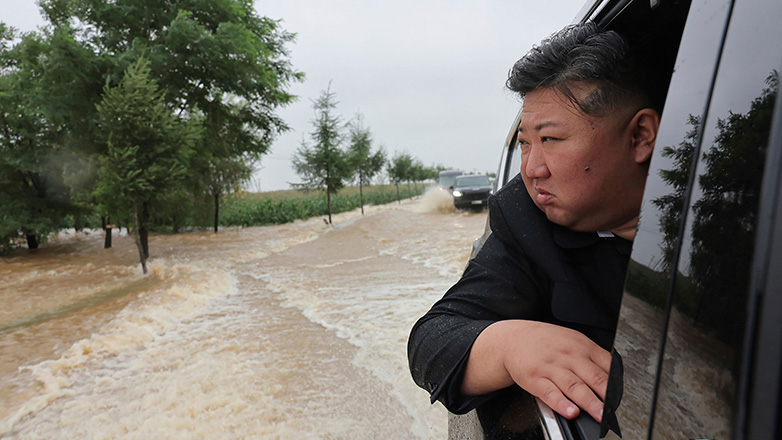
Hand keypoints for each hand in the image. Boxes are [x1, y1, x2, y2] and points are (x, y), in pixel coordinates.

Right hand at [462, 320, 610, 421]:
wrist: (513, 338)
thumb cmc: (546, 342)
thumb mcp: (572, 340)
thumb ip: (593, 357)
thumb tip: (614, 376)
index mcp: (581, 347)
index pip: (605, 365)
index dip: (616, 384)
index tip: (623, 398)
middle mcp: (568, 356)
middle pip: (592, 377)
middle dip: (606, 396)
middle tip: (616, 411)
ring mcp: (551, 368)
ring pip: (574, 386)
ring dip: (588, 402)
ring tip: (599, 414)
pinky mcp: (535, 379)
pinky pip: (550, 393)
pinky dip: (560, 403)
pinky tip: (569, 411)